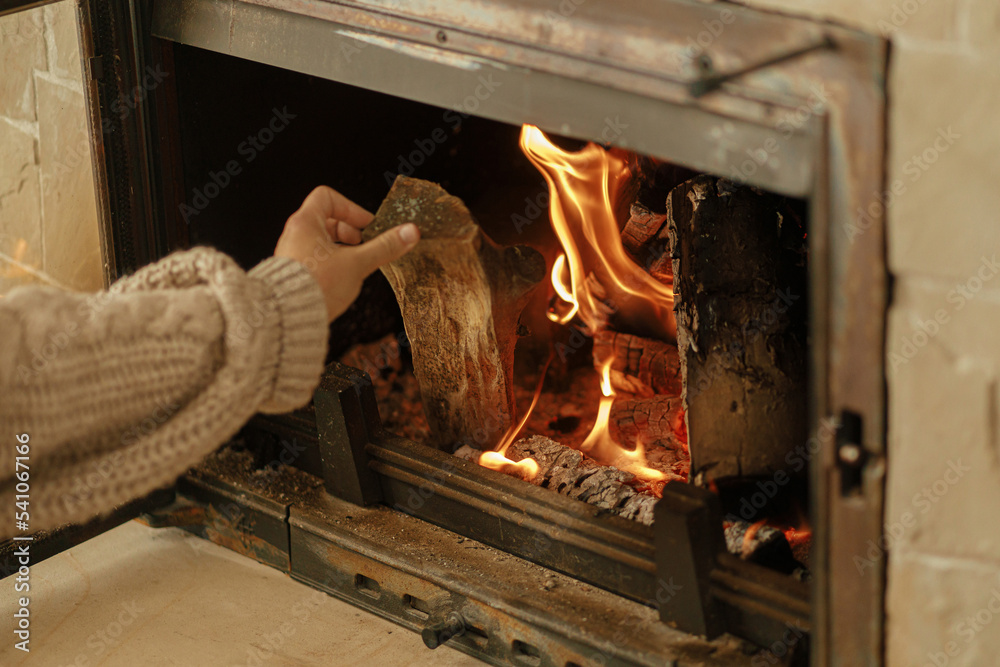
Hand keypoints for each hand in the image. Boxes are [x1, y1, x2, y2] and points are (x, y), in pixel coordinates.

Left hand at [274, 185, 418, 321]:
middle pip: (325, 219)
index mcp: (305, 223)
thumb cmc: (317, 285)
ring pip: (321, 241)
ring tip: (355, 264)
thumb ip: (384, 247)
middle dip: (349, 231)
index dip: (350, 208)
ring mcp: (292, 254)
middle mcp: (294, 235)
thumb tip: (409, 232)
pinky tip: (341, 279)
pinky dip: (331, 262)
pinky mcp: (293, 273)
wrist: (288, 317)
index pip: (327, 197)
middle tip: (363, 244)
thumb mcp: (357, 263)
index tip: (366, 225)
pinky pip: (315, 258)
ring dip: (342, 249)